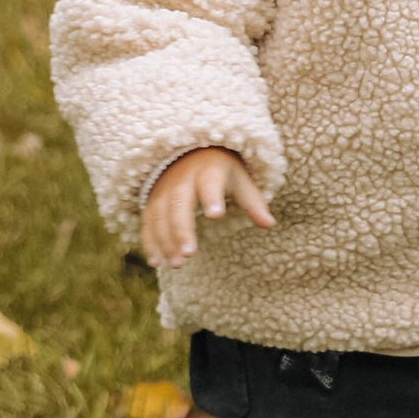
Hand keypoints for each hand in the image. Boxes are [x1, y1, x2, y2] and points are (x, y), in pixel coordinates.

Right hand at [140, 148, 275, 268]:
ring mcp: (164, 190)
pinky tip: (156, 262)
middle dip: (182, 229)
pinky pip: (148, 221)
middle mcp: (182, 179)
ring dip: (166, 241)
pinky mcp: (152, 201)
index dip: (212, 197)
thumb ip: (253, 202)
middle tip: (189, 254)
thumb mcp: (239, 179)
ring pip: (160, 215)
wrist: (189, 152)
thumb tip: (270, 224)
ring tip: (177, 264)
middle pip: (179, 204)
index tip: (216, 215)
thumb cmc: (220, 170)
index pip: (210, 183)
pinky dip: (149, 242)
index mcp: (208, 171)